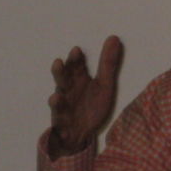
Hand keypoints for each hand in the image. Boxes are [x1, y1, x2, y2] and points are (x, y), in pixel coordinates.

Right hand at [46, 35, 122, 159]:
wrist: (83, 133)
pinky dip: (60, 130)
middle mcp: (67, 91)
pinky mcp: (62, 126)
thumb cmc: (92, 104)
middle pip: (62, 81)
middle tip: (59, 63)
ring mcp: (63, 108)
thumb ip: (108, 63)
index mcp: (78, 79)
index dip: (75, 59)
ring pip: (57, 103)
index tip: (77, 50)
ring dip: (55, 101)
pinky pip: (59, 127)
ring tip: (56, 97)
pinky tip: (62, 130)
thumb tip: (114, 37)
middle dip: (60, 74)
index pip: (75, 66)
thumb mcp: (104, 84)